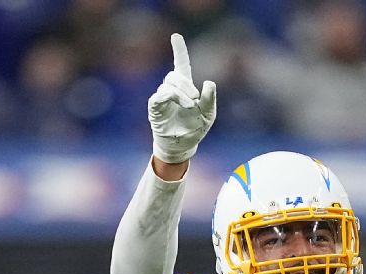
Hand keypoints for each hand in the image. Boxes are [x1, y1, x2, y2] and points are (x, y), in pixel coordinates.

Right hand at [148, 33, 216, 164]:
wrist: (183, 145)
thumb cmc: (195, 128)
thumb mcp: (208, 114)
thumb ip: (210, 99)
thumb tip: (209, 82)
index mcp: (186, 88)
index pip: (181, 65)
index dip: (179, 50)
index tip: (175, 36)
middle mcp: (172, 90)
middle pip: (175, 75)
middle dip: (186, 84)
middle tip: (195, 98)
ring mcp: (162, 98)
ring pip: (169, 85)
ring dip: (182, 93)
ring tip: (190, 106)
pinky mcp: (155, 107)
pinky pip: (160, 95)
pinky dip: (172, 97)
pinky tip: (182, 104)